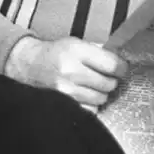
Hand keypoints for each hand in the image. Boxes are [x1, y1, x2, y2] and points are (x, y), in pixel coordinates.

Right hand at [12, 36, 127, 110]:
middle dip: (111, 80)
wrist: (31, 66)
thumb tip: (122, 62)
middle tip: (107, 76)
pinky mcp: (63, 104)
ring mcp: (66, 90)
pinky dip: (92, 104)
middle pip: (108, 83)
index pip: (111, 64)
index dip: (122, 68)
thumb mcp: (77, 43)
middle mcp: (71, 71)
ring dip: (102, 93)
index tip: (122, 69)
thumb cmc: (56, 53)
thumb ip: (98, 52)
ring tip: (94, 85)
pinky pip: (90, 110)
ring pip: (101, 98)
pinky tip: (86, 94)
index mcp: (77, 51)